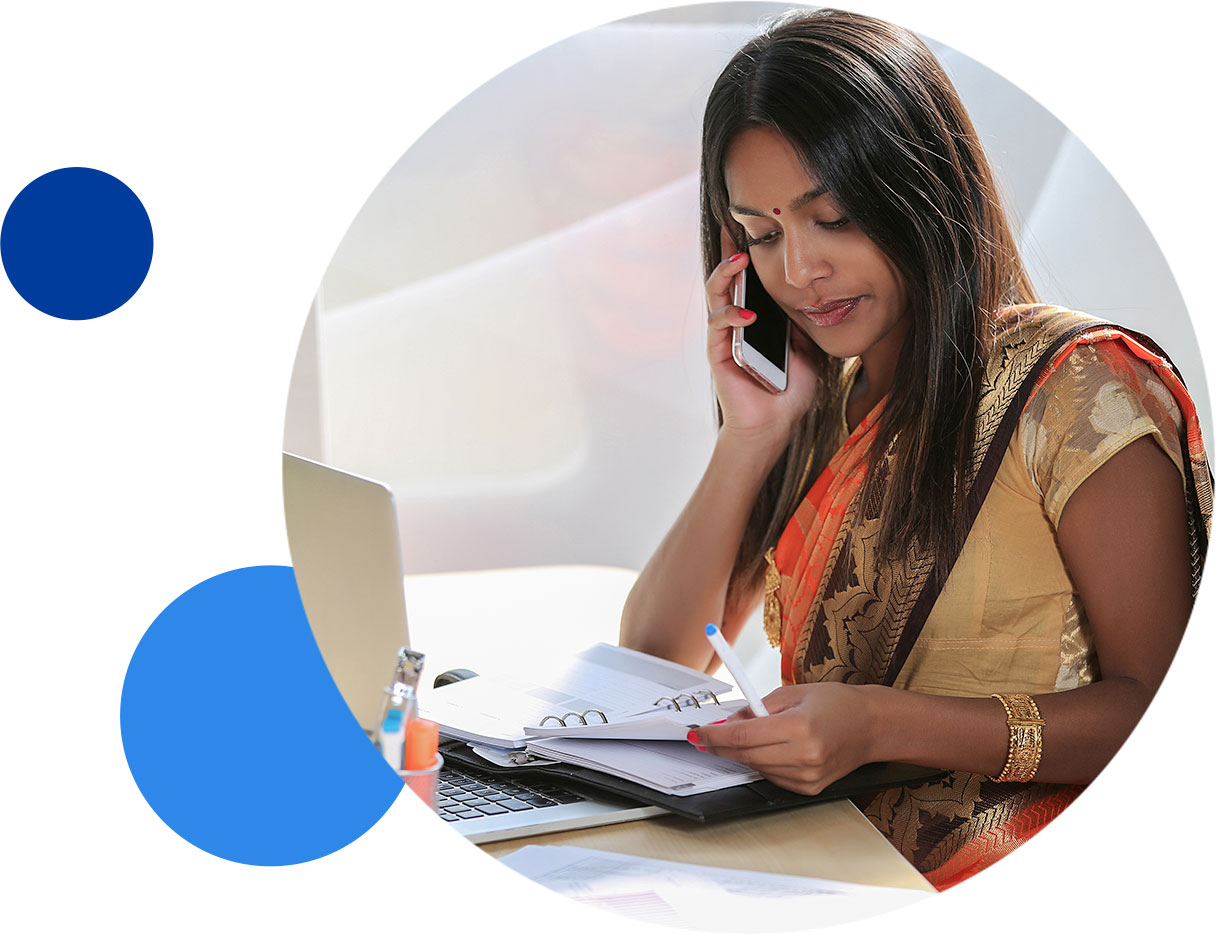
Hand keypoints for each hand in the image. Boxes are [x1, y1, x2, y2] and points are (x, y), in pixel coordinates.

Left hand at [689, 683, 876, 795]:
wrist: (871, 726)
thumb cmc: (836, 703)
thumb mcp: (793, 693)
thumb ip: (758, 708)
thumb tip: (726, 722)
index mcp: (800, 727)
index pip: (745, 735)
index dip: (715, 736)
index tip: (698, 733)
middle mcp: (805, 756)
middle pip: (746, 755)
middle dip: (720, 746)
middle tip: (704, 737)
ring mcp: (809, 776)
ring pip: (757, 767)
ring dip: (742, 753)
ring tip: (743, 736)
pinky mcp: (810, 788)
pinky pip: (772, 777)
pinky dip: (762, 762)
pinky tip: (770, 749)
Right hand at [706, 239, 818, 442]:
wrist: (774, 425)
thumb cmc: (789, 391)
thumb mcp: (808, 349)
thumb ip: (804, 322)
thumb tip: (812, 294)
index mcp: (755, 319)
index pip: (749, 279)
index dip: (749, 254)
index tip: (756, 225)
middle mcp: (736, 322)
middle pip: (728, 278)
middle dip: (731, 252)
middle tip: (741, 228)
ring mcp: (724, 336)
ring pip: (716, 295)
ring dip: (725, 274)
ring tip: (740, 259)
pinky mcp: (717, 352)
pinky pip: (717, 325)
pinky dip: (731, 316)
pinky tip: (748, 315)